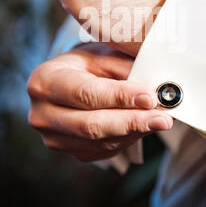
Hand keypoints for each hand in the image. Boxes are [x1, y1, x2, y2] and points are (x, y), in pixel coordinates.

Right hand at [27, 44, 172, 161]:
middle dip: (132, 121)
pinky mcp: (69, 151)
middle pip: (91, 125)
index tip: (150, 97)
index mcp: (45, 81)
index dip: (119, 97)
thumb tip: (157, 87)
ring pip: (100, 142)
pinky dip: (128, 139)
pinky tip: (143, 127)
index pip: (85, 93)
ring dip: (134, 132)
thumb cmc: (87, 64)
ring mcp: (52, 137)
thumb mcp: (103, 55)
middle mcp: (41, 113)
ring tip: (161, 120)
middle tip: (164, 117)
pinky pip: (103, 151)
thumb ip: (125, 69)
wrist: (70, 81)